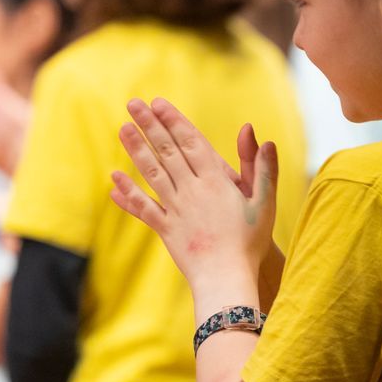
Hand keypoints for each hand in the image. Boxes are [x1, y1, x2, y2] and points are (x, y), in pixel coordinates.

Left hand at [109, 100, 277, 297]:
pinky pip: (143, 208)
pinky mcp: (166, 229)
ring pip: (152, 173)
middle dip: (150, 126)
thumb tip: (266, 140)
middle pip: (168, 152)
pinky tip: (114, 179)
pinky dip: (128, 193)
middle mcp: (193, 191)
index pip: (191, 142)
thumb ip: (264, 170)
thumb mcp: (265, 204)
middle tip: (133, 103)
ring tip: (122, 128)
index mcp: (217, 181)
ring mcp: (176, 210)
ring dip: (136, 150)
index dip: (174, 121)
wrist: (227, 278)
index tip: (158, 103)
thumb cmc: (251, 243)